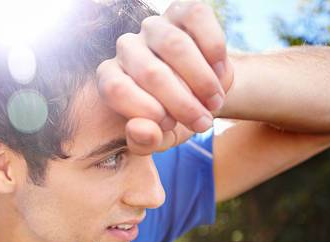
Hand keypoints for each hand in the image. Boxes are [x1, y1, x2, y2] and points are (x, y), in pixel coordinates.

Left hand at [96, 1, 233, 152]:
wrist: (204, 96)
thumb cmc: (174, 118)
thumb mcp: (159, 138)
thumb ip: (144, 141)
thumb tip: (138, 129)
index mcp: (110, 77)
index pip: (115, 88)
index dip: (145, 110)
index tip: (170, 125)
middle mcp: (126, 47)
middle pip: (150, 72)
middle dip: (182, 103)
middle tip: (202, 123)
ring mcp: (153, 27)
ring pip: (175, 46)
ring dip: (202, 80)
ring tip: (215, 103)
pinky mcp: (182, 11)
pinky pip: (197, 19)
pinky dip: (214, 50)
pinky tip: (220, 73)